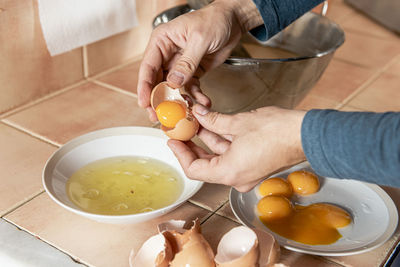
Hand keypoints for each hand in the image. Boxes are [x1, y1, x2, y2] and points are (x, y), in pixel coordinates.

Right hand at [137, 0, 262, 120]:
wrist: (233, 21)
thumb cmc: (214, 20)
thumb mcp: (200, 39)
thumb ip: (186, 63)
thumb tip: (173, 82)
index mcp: (162, 41)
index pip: (148, 67)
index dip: (145, 87)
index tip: (144, 103)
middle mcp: (168, 54)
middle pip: (157, 81)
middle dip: (158, 99)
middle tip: (158, 116)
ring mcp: (180, 64)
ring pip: (174, 88)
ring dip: (179, 101)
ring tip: (184, 113)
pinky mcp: (192, 71)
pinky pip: (191, 88)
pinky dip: (196, 97)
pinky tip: (202, 102)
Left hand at [168, 105, 306, 191]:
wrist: (306, 134)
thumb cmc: (278, 132)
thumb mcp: (239, 123)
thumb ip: (214, 120)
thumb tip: (199, 114)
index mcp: (230, 173)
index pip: (194, 169)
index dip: (180, 154)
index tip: (173, 140)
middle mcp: (237, 177)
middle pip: (205, 165)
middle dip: (192, 146)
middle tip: (180, 130)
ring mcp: (246, 172)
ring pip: (218, 158)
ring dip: (206, 141)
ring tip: (194, 122)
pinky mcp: (254, 165)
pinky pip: (231, 155)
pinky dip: (222, 142)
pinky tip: (213, 125)